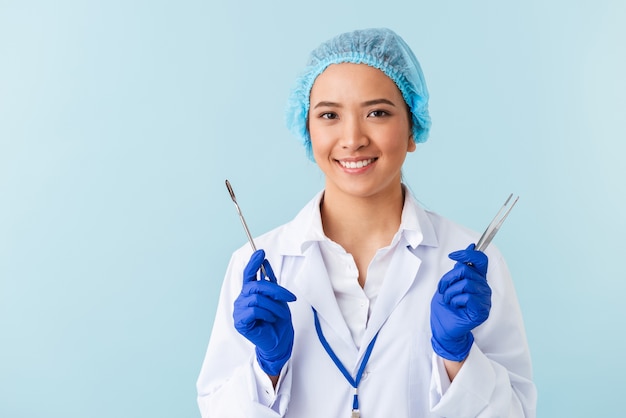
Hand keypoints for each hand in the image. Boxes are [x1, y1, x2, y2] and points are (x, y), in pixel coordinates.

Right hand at [233, 249, 296, 375]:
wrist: (279, 342)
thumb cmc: (278, 321)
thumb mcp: (278, 298)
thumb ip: (270, 282)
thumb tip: (265, 263)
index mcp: (250, 292)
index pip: (249, 274)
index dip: (253, 263)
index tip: (260, 252)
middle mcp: (242, 299)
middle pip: (256, 286)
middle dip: (276, 290)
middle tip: (290, 297)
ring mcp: (239, 310)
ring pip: (257, 298)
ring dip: (274, 306)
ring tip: (280, 315)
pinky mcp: (240, 322)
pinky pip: (254, 310)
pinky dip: (267, 314)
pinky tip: (270, 320)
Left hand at [430, 244, 490, 361]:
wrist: (443, 328)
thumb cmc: (445, 307)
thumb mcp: (449, 282)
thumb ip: (460, 267)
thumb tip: (471, 246)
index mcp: (477, 279)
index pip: (480, 260)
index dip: (468, 254)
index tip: (453, 255)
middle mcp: (483, 287)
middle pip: (466, 269)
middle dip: (449, 279)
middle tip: (444, 290)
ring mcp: (485, 299)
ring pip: (466, 283)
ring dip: (451, 292)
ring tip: (449, 301)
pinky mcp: (482, 310)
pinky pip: (467, 296)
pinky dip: (456, 301)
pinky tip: (455, 308)